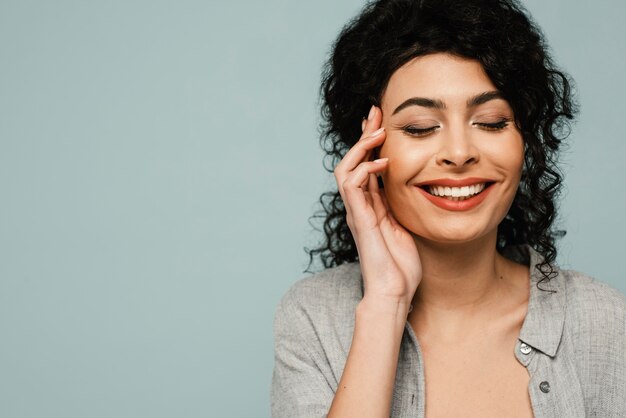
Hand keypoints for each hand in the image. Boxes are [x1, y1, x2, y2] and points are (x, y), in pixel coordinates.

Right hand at [334, 106, 421, 309]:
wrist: (394, 292)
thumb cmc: (401, 265)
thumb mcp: (406, 226)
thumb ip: (401, 206)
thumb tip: (413, 186)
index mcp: (371, 205)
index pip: (366, 164)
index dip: (371, 142)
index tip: (383, 120)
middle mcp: (359, 205)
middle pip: (352, 160)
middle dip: (364, 135)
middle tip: (376, 112)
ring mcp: (357, 212)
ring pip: (346, 168)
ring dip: (360, 147)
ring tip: (378, 132)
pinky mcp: (359, 220)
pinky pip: (352, 187)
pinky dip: (364, 169)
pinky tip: (383, 162)